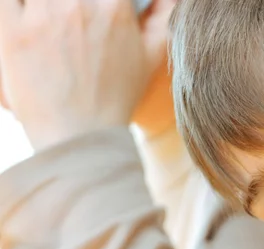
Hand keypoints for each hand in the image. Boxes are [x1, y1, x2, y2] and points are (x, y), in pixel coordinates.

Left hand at [0, 0, 170, 149]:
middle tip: (70, 18)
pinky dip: (12, 5)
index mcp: (114, 8)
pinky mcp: (11, 32)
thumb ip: (164, 18)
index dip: (101, 0)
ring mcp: (42, 17)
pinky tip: (21, 15)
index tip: (95, 8)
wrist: (81, 136)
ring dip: (44, 6)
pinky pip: (5, 0)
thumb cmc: (117, 97)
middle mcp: (78, 5)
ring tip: (49, 20)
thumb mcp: (153, 57)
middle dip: (69, 4)